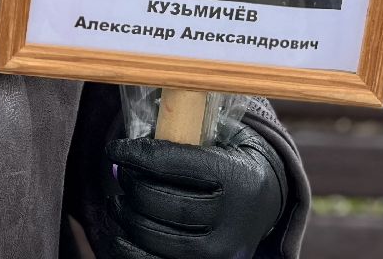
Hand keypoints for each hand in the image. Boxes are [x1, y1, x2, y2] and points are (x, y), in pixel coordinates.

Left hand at [106, 120, 286, 258]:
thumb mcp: (222, 138)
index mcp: (238, 177)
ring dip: (126, 216)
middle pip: (160, 202)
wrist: (268, 203)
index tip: (114, 149)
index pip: (171, 163)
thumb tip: (125, 152)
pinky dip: (129, 247)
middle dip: (131, 186)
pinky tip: (120, 231)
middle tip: (120, 174)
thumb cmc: (234, 162)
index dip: (135, 154)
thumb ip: (181, 135)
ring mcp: (222, 252)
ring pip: (154, 236)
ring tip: (118, 202)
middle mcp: (233, 219)